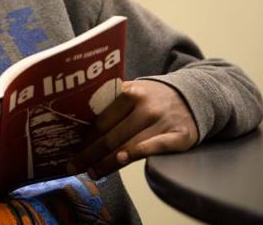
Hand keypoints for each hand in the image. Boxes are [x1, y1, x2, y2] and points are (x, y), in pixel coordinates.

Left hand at [68, 79, 197, 178]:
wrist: (192, 96)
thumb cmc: (151, 98)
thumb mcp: (131, 91)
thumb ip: (109, 101)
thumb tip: (76, 121)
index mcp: (130, 92)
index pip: (101, 120)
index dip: (84, 138)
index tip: (70, 149)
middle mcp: (146, 106)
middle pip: (111, 135)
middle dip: (89, 154)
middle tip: (73, 166)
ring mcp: (163, 121)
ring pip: (128, 146)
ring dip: (106, 162)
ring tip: (91, 171)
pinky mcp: (179, 136)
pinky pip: (153, 148)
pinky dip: (135, 154)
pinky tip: (119, 161)